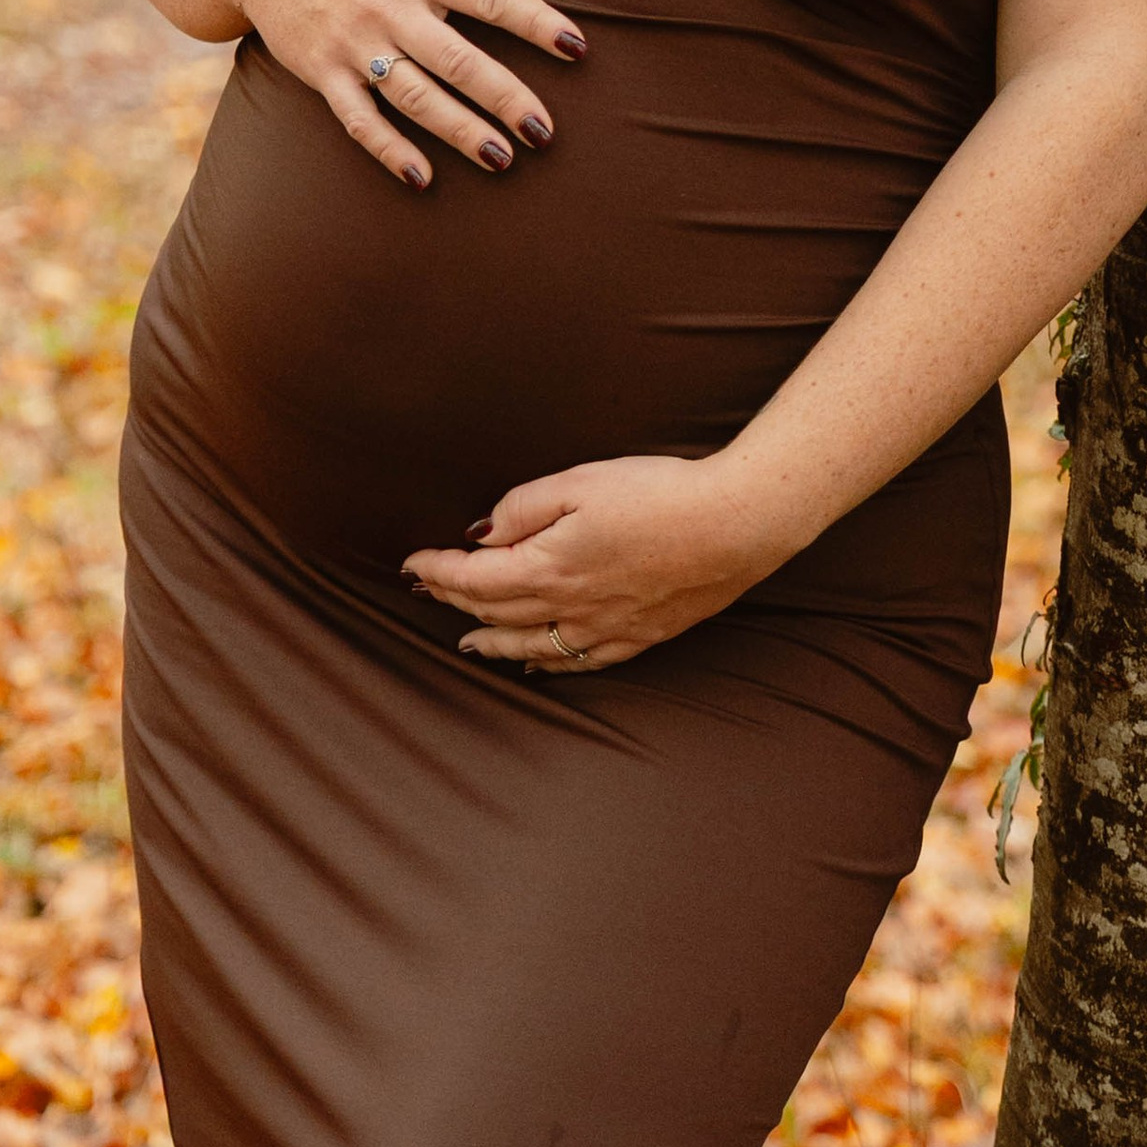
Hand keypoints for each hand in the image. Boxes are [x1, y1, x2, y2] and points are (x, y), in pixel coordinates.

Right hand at [237, 0, 584, 188]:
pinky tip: (422, 177)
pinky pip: (358, 119)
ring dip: (458, 132)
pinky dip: (388, 150)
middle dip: (505, 97)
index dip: (535, 22)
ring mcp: (352, 44)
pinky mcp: (321, 72)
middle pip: (457, 60)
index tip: (576, 49)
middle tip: (545, 131)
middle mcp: (387, 7)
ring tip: (503, 160)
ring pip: (414, 96)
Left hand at [403, 452, 788, 671]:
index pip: (475, 577)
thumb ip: (523, 507)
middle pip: (496, 611)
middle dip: (455, 600)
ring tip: (467, 641)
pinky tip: (537, 663)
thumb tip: (482, 535)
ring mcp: (605, 628)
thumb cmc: (658, 494)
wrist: (734, 525)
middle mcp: (569, 607)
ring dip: (493, 642)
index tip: (412, 562)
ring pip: (532, 647)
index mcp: (549, 566)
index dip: (438, 570)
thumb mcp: (580, 481)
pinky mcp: (639, 636)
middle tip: (428, 590)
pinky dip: (547, 664)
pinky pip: (578, 662)